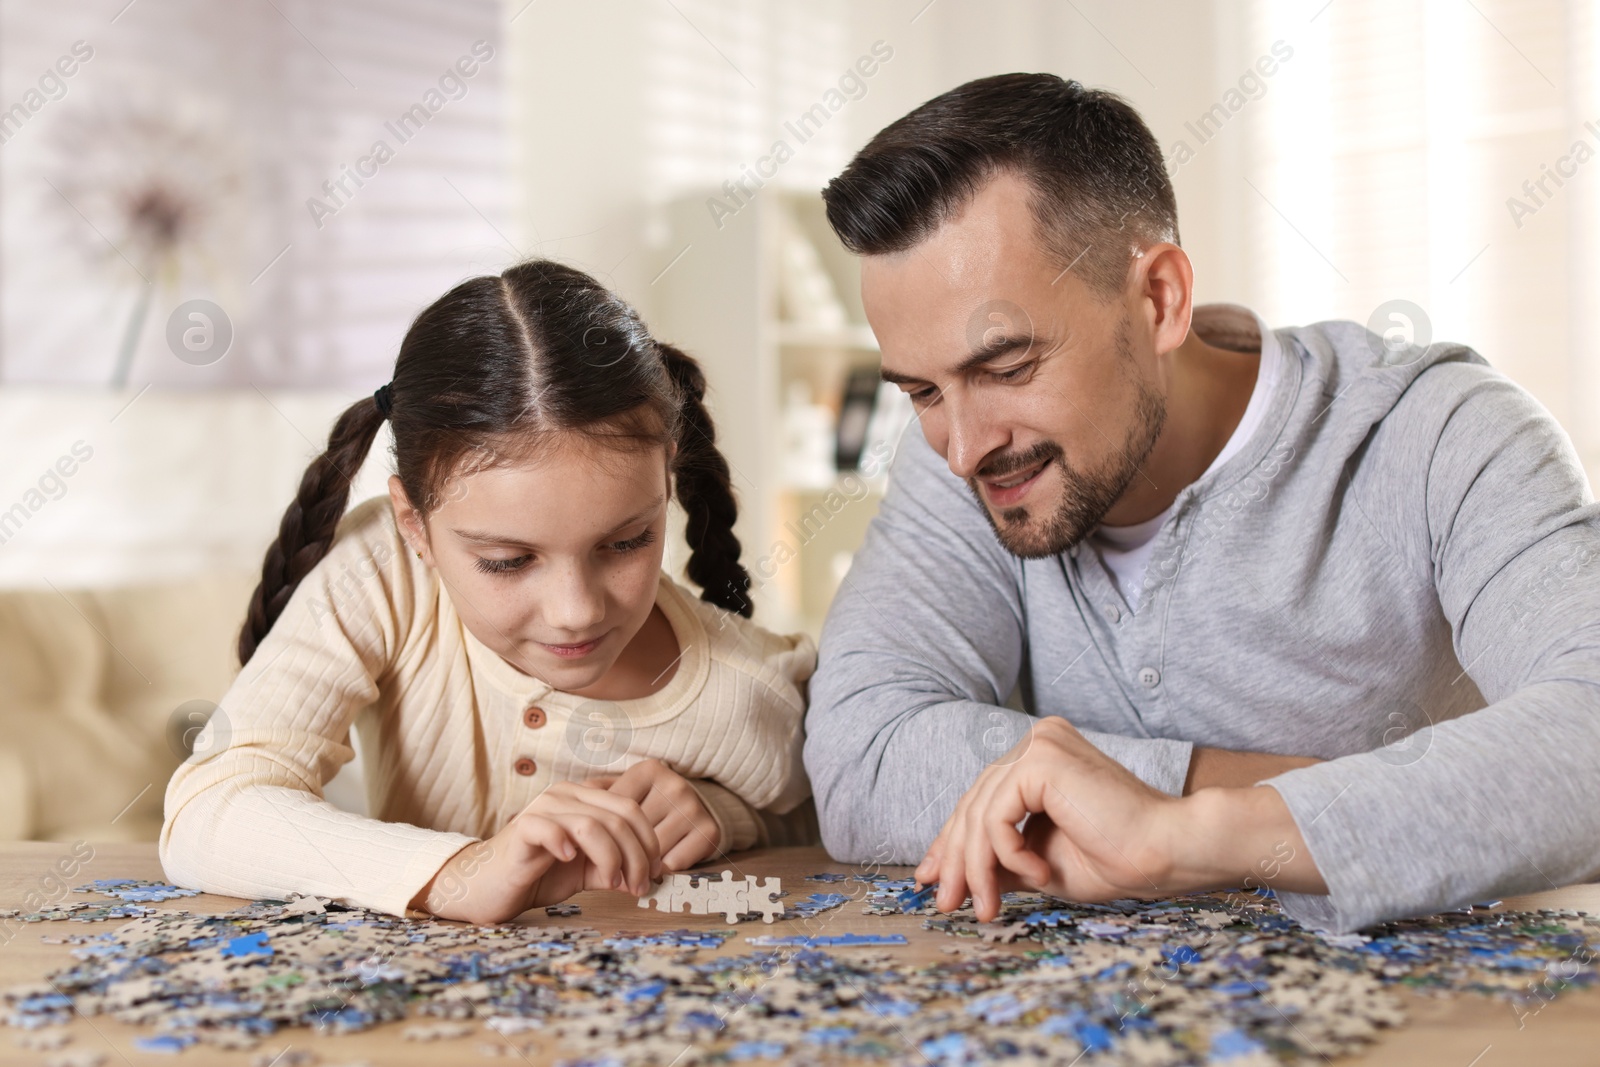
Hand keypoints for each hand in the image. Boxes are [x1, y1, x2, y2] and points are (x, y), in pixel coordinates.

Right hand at [409, 779, 661, 923]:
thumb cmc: (538, 875)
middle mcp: (566, 796)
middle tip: (639, 887)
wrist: (488, 887)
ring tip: (612, 884)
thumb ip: (615, 867)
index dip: (649, 842)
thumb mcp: (586, 871)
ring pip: (593, 824)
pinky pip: (548, 827)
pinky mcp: (522, 830)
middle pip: (619, 816)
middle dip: (637, 856)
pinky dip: (565, 843)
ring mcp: (543, 809)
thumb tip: (650, 876)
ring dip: (612, 859)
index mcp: (584, 799)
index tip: (654, 874)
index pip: (631, 809)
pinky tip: (570, 860)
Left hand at [583, 758, 720, 870]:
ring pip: (653, 851)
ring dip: (642, 864)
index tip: (596, 846)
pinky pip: (674, 862)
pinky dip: (664, 869)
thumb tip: (564, 806)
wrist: (698, 809)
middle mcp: (674, 784)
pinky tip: (659, 864)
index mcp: (649, 770)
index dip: (604, 833)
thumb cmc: (652, 804)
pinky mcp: (709, 831)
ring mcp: (693, 807)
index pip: (616, 811)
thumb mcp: (625, 792)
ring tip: (636, 864)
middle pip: (634, 833)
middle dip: (622, 852)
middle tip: (613, 864)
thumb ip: (597, 796)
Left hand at [914, 717, 1325, 921]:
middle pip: (973, 803)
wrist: (1167, 851)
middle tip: (944, 901)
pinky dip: (1007, 851)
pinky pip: (998, 814)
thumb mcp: (1040, 863)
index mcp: (1041, 759)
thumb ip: (1000, 860)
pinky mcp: (1042, 759)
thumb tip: (953, 877)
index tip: (933, 879)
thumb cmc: (1117, 858)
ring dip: (977, 868)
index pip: (982, 799)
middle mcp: (1037, 742)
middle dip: (954, 858)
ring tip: (986, 907)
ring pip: (979, 813)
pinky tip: (1037, 873)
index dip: (952, 841)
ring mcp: (1039, 745)